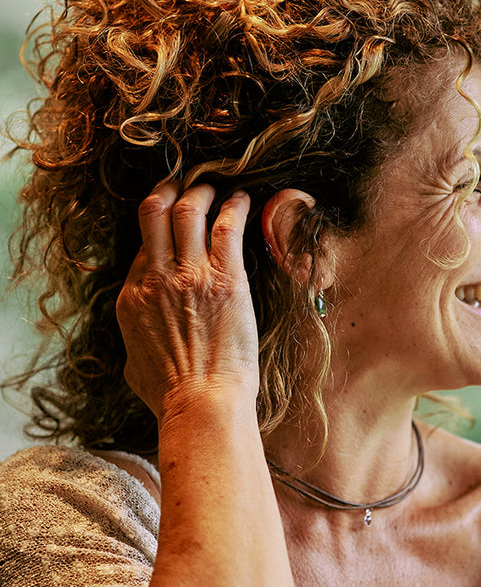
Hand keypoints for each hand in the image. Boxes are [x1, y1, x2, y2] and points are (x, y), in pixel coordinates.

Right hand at [116, 181, 258, 419]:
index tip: (172, 220)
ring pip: (189, 211)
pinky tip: (242, 199)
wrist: (202, 404)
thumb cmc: (171, 395)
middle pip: (154, 212)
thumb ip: (136, 337)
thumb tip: (140, 333)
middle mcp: (156, 279)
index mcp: (131, 298)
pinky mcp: (226, 279)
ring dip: (202, 192)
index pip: (142, 245)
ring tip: (214, 186)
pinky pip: (228, 227)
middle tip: (184, 183)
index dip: (158, 228)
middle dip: (169, 190)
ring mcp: (190, 276)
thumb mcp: (133, 364)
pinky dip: (235, 206)